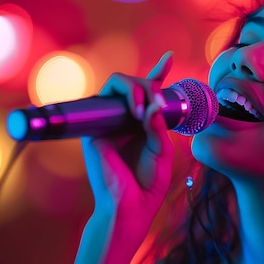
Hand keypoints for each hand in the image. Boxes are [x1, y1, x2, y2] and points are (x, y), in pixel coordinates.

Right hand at [81, 51, 174, 236]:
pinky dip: (124, 95)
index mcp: (142, 124)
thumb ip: (158, 125)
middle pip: (135, 84)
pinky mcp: (94, 126)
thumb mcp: (161, 151)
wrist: (130, 205)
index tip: (168, 57)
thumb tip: (153, 103)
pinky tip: (137, 109)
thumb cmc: (147, 182)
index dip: (158, 74)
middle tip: (159, 104)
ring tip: (144, 110)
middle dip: (150, 85)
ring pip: (119, 84)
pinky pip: (103, 97)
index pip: (149, 94)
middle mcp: (124, 118)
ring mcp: (108, 120)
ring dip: (137, 89)